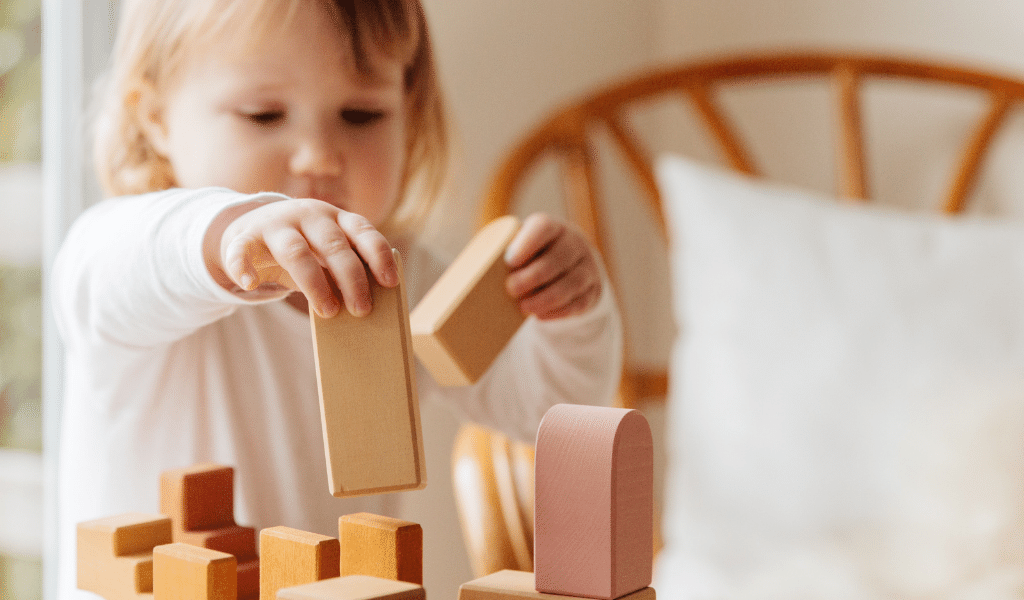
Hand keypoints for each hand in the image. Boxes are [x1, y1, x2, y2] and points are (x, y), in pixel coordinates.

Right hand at [206, 199, 397, 317]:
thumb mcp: (326, 253)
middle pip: (333, 244)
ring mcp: (276, 223)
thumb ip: (343, 269)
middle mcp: (308, 215)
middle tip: (361, 310)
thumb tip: (366, 304)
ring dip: (314, 284)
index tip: (390, 282)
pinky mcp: (245, 236)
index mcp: (335, 217)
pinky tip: (250, 284)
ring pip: (296, 251)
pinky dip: (244, 267)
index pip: (363, 230)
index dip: (378, 255)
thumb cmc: (303, 249)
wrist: (251, 231)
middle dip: (351, 278)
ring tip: (327, 312)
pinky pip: (241, 250)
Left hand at [503, 213, 602, 319]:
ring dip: (546, 297)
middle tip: (511, 289)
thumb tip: (465, 277)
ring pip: (571, 283)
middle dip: (533, 276)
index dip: (527, 243)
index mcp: (552, 227)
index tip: (510, 260)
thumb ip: (502, 253)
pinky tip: (540, 315)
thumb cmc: (533, 255)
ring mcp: (587, 267)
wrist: (571, 261)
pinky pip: (579, 302)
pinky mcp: (592, 290)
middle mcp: (573, 244)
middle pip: (557, 259)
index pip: (543, 228)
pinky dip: (559, 311)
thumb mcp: (522, 246)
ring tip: (524, 308)